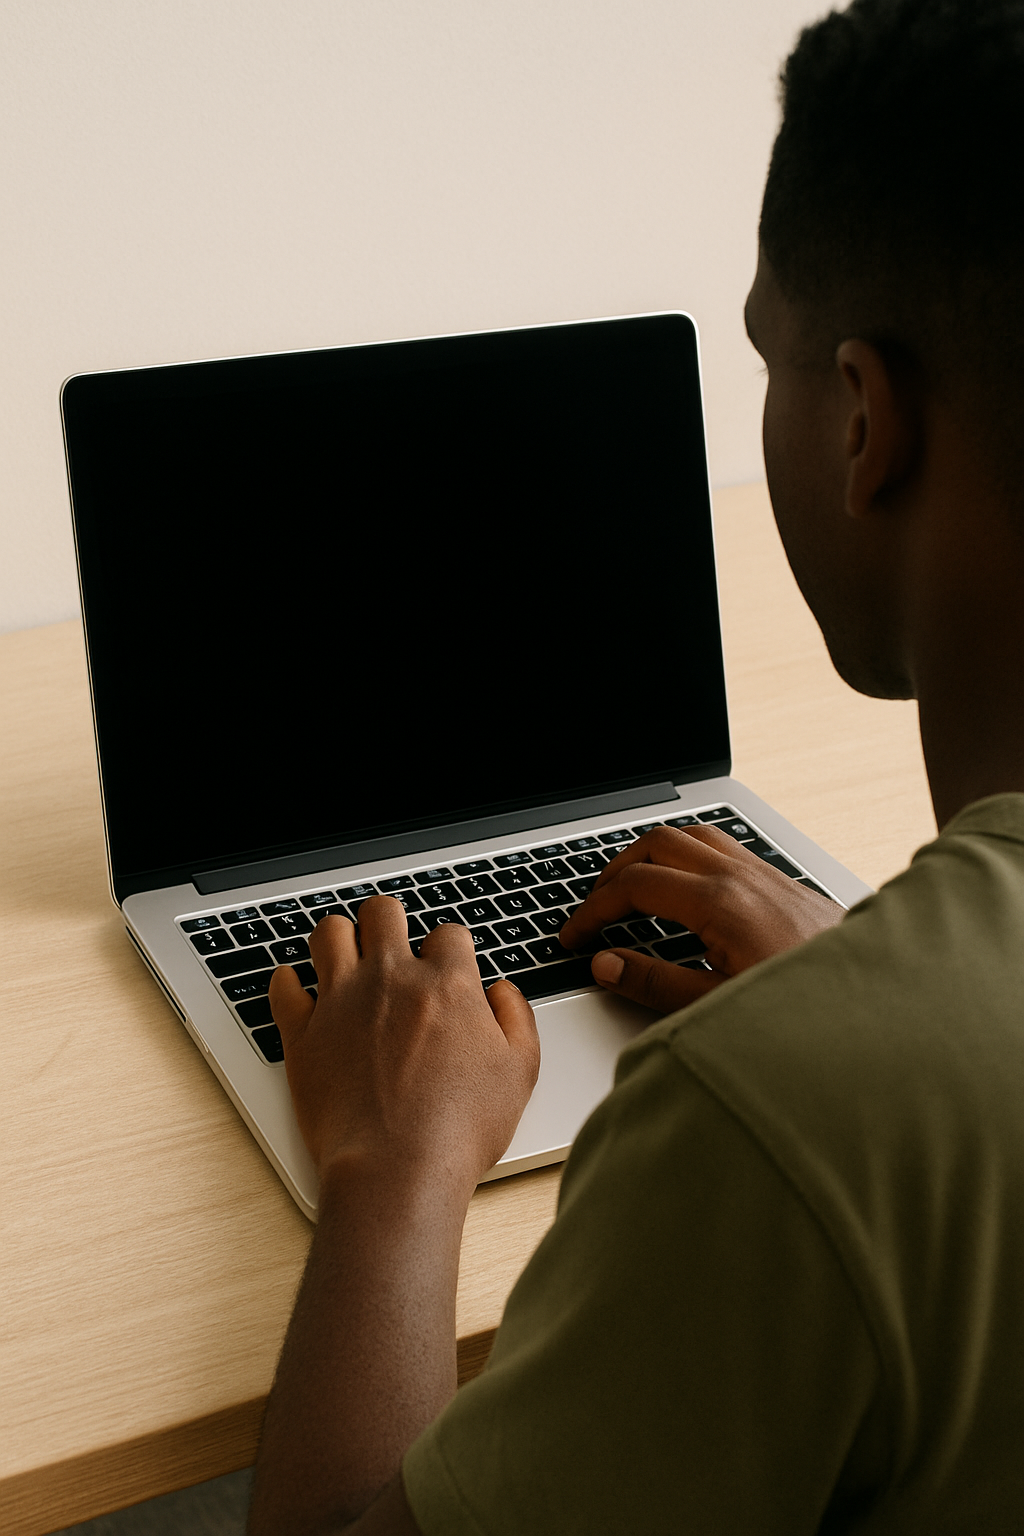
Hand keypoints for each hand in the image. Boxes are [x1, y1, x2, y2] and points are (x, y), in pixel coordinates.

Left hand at [269, 897, 539, 1189]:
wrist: (397, 1169)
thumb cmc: (458, 1129)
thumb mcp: (519, 1072)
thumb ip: (516, 1019)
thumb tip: (503, 993)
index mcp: (445, 983)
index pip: (447, 933)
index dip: (449, 949)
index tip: (446, 968)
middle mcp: (390, 979)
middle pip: (383, 913)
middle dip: (390, 922)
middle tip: (391, 944)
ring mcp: (341, 1001)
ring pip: (329, 932)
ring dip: (340, 938)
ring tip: (346, 955)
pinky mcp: (303, 1033)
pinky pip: (283, 986)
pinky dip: (289, 982)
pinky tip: (299, 988)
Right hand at [559, 824, 843, 1013]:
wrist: (880, 1004)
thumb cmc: (808, 1009)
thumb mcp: (720, 1006)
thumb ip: (657, 982)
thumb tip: (606, 963)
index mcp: (720, 903)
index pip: (634, 886)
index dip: (593, 909)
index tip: (574, 936)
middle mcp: (741, 876)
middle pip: (656, 843)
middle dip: (615, 871)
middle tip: (594, 908)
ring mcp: (764, 872)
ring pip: (690, 834)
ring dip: (652, 855)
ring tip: (630, 889)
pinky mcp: (781, 880)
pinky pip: (723, 846)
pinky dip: (688, 856)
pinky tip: (685, 888)